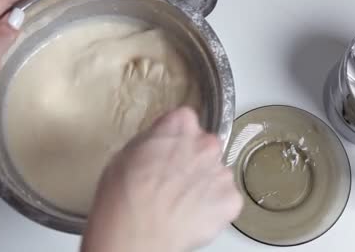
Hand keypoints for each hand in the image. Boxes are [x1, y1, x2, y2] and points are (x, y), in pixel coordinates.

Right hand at [81, 107, 242, 251]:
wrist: (135, 233)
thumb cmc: (123, 197)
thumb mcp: (125, 153)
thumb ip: (152, 141)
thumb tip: (159, 145)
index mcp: (180, 124)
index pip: (185, 120)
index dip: (174, 138)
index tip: (167, 150)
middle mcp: (205, 143)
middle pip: (205, 146)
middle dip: (193, 160)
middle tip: (172, 181)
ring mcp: (221, 172)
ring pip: (217, 174)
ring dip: (204, 185)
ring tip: (180, 203)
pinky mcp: (231, 199)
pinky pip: (227, 199)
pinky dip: (215, 208)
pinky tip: (192, 215)